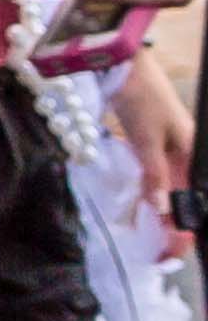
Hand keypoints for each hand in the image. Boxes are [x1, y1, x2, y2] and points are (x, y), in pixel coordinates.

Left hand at [116, 61, 197, 253]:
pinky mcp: (149, 144)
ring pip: (168, 191)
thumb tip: (161, 211)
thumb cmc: (141, 97)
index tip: (171, 253)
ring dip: (161, 214)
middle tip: (158, 254)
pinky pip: (154, 177)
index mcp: (194, 155)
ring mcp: (167, 150)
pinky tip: (141, 208)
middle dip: (174, 228)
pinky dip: (149, 194)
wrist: (123, 65)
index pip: (196, 201)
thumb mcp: (147, 139)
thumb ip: (154, 175)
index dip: (185, 229)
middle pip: (184, 199)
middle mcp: (185, 155)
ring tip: (152, 240)